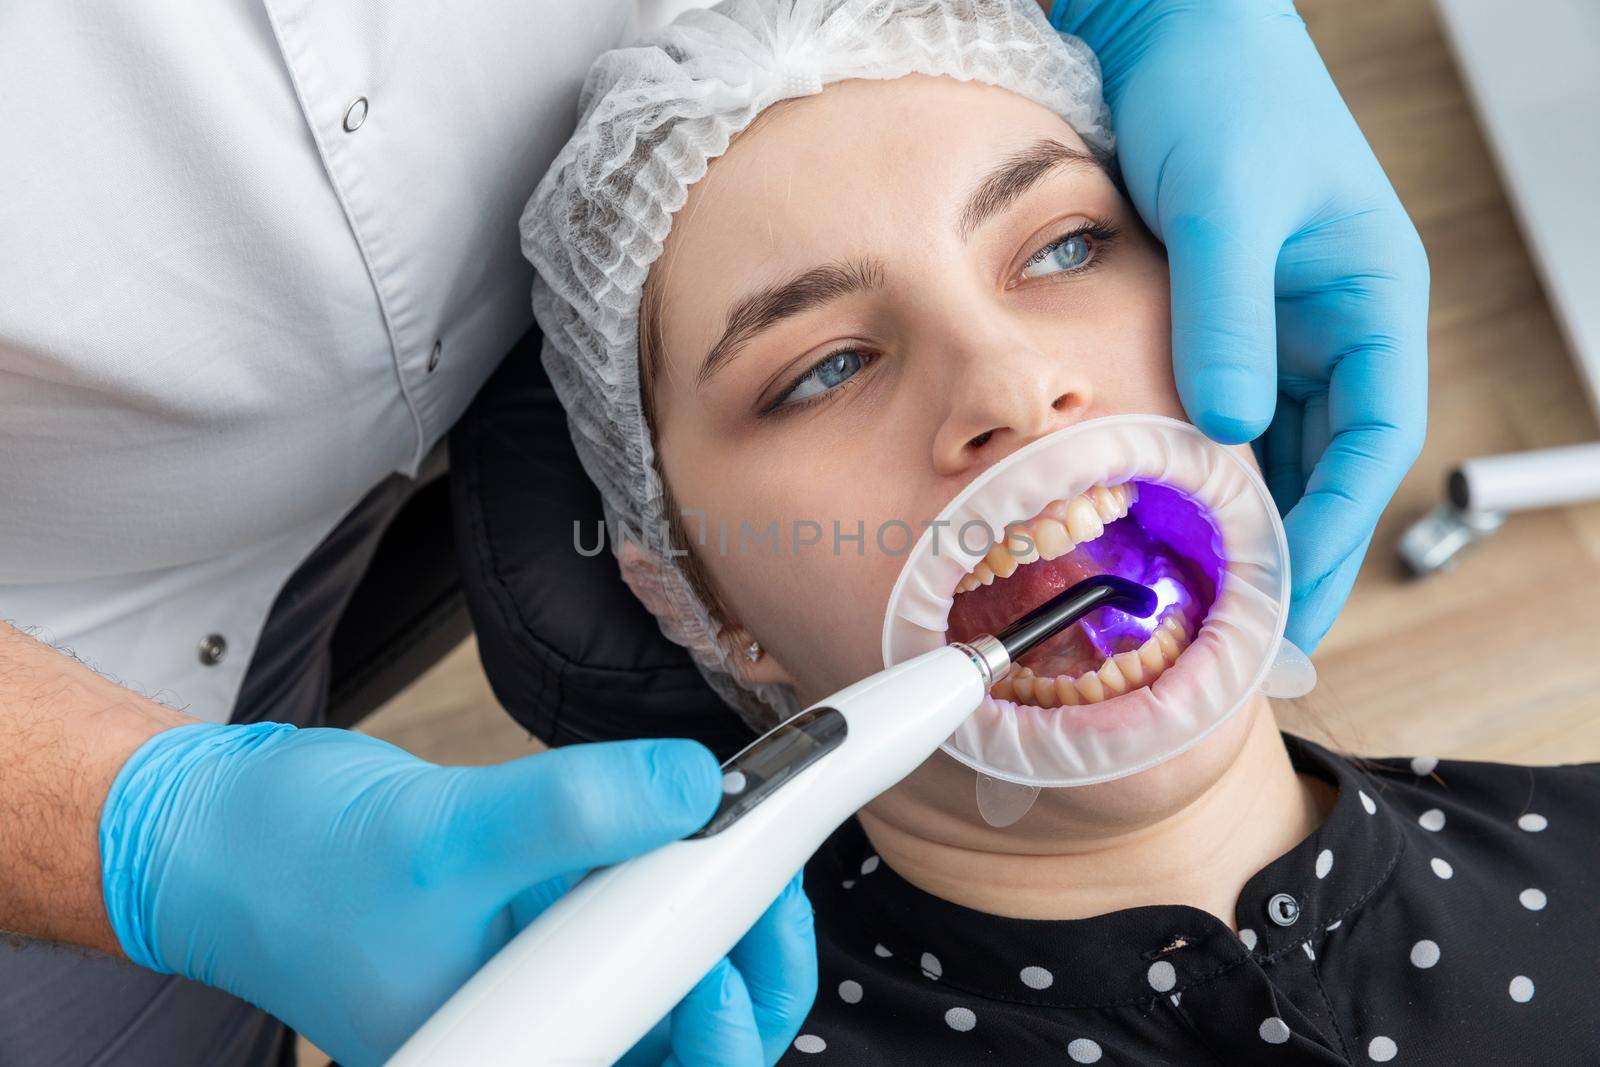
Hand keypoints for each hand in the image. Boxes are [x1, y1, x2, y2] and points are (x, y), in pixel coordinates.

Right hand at [99, 724, 815, 1066]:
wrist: (227, 833)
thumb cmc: (296, 871)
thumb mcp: (444, 837)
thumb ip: (575, 812)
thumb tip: (694, 792)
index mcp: (523, 1055)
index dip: (724, 1032)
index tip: (740, 950)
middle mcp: (546, 1035)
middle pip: (690, 1037)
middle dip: (745, 965)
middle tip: (759, 879)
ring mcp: (547, 981)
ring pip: (672, 970)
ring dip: (715, 910)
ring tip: (729, 837)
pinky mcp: (545, 924)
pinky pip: (631, 911)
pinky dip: (668, 869)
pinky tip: (679, 820)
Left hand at [1058, 0, 1429, 648]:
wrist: (1173, 33)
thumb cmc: (1223, 95)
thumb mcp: (1228, 210)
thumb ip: (1229, 321)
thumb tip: (1230, 431)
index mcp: (1372, 296)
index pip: (1374, 435)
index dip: (1340, 520)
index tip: (1297, 590)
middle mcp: (1333, 319)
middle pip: (1329, 455)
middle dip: (1297, 538)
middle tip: (1254, 622)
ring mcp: (1277, 321)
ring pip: (1275, 441)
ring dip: (1248, 509)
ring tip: (1211, 588)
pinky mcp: (1220, 316)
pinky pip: (1222, 406)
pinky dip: (1202, 461)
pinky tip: (1169, 507)